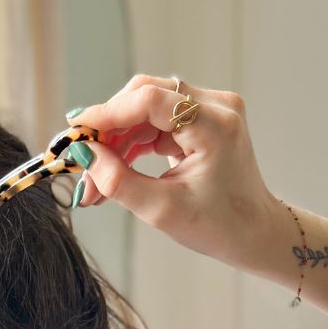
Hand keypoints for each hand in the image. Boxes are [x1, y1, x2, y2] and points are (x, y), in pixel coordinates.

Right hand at [67, 74, 282, 268]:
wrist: (253, 232)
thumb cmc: (217, 226)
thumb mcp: (161, 210)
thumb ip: (118, 181)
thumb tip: (83, 155)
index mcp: (215, 126)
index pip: (150, 100)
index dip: (107, 113)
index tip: (75, 133)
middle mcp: (217, 105)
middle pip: (145, 96)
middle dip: (108, 128)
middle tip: (81, 162)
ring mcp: (210, 108)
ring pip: (145, 108)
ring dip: (116, 140)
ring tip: (95, 180)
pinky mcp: (201, 118)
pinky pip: (154, 121)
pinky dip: (131, 144)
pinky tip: (113, 169)